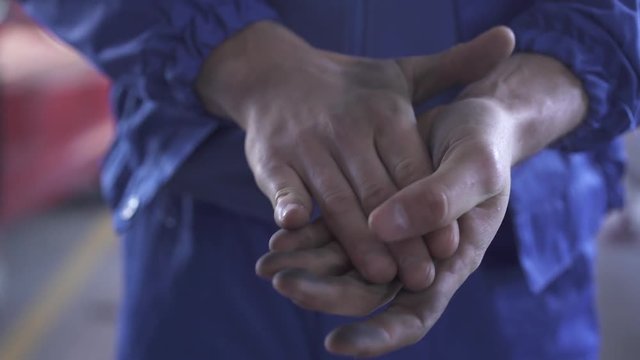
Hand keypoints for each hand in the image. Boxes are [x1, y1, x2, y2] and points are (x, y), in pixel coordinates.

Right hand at [197, 22, 513, 288]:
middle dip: (402, 238)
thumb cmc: (347, 86)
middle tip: (423, 278)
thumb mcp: (400, 73)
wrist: (275, 72)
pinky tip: (295, 225)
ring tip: (380, 276)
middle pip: (380, 191)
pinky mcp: (271, 157)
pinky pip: (281, 183)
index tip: (452, 247)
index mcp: (383, 112)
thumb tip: (509, 37)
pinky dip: (286, 201)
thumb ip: (454, 65)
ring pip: (336, 197)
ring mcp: (306, 143)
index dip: (432, 208)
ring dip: (357, 238)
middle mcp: (347, 128)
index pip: (413, 167)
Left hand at [256, 98, 513, 356]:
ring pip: (343, 265)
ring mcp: (390, 237)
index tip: (334, 342)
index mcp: (450, 263)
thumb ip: (438, 200)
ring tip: (266, 264)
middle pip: (365, 293)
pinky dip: (307, 237)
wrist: (473, 118)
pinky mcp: (370, 211)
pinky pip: (335, 233)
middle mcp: (415, 258)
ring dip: (305, 267)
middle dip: (323, 294)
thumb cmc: (484, 146)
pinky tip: (278, 238)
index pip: (413, 316)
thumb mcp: (475, 168)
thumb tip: (381, 229)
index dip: (377, 335)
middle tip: (282, 282)